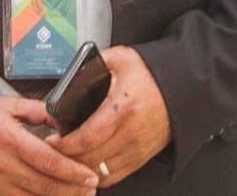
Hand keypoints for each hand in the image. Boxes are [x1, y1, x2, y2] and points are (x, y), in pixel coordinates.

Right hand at [0, 94, 99, 195]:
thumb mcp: (6, 105)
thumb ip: (37, 110)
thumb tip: (62, 118)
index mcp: (10, 140)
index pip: (49, 161)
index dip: (73, 171)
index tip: (91, 175)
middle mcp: (3, 166)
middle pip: (46, 186)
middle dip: (73, 190)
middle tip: (92, 189)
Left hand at [47, 46, 170, 187]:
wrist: (184, 87)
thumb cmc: (152, 73)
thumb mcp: (121, 58)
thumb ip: (94, 64)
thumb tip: (71, 72)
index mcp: (122, 108)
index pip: (87, 137)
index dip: (65, 144)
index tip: (51, 141)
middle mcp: (131, 133)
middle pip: (91, 159)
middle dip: (67, 158)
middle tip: (53, 151)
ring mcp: (138, 149)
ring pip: (101, 172)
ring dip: (80, 169)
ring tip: (66, 159)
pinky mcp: (142, 157)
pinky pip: (115, 177)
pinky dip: (97, 177)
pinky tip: (86, 167)